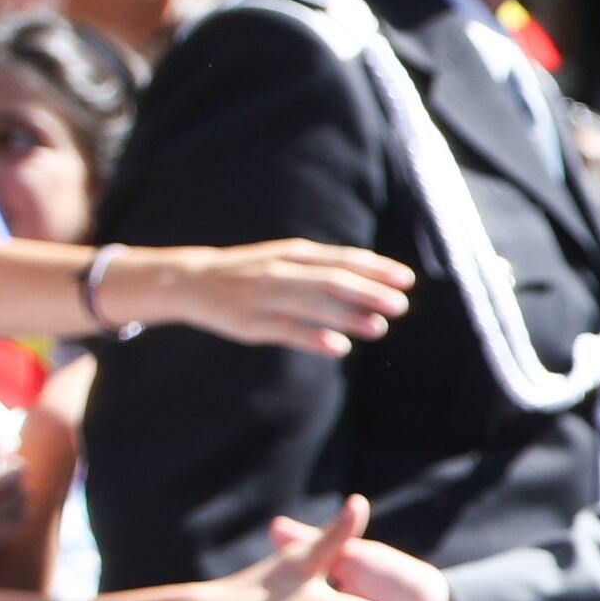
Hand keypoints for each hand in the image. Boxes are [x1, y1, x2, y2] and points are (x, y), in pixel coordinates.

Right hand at [131, 239, 414, 356]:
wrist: (192, 280)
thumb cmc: (252, 270)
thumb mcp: (288, 259)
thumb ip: (327, 269)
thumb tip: (377, 282)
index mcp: (294, 253)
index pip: (342, 259)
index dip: (376, 269)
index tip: (407, 280)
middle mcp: (281, 271)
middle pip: (331, 281)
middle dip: (368, 293)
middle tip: (401, 306)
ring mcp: (264, 297)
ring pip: (311, 305)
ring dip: (348, 317)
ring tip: (380, 327)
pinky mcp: (250, 324)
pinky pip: (286, 331)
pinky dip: (313, 338)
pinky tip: (340, 347)